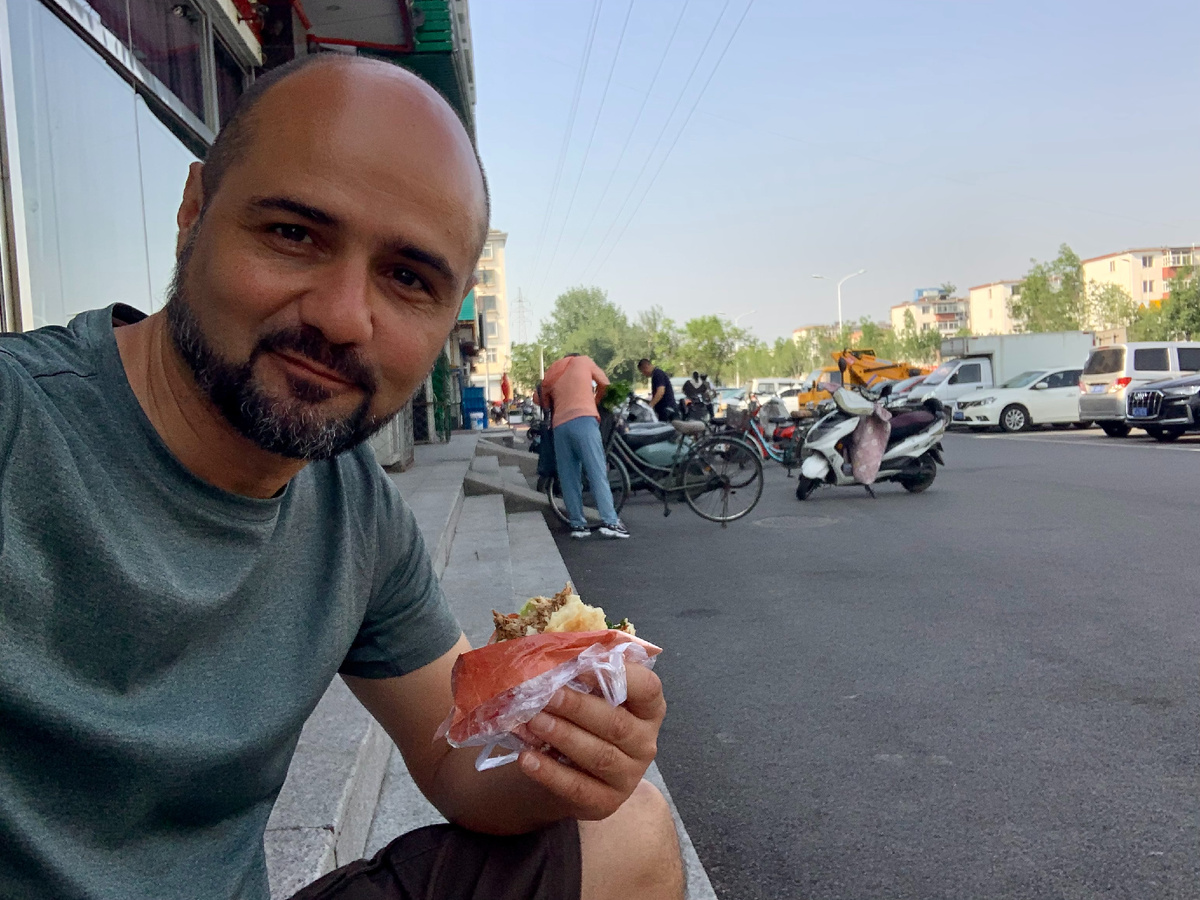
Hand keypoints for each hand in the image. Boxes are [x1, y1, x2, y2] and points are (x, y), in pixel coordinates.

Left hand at [517, 663, 664, 820]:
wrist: (568, 770)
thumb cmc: (581, 719)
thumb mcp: (589, 693)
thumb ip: (584, 672)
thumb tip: (563, 651)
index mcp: (648, 708)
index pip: (648, 688)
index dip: (621, 675)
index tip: (585, 665)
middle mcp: (645, 743)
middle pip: (616, 724)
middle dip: (578, 708)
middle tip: (546, 695)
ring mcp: (629, 776)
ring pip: (599, 755)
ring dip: (563, 736)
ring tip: (533, 721)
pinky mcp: (606, 802)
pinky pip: (578, 787)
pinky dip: (550, 772)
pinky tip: (526, 758)